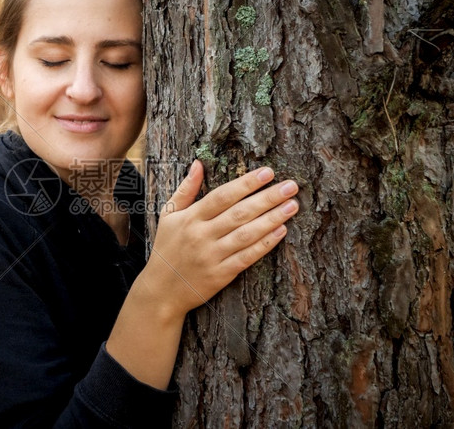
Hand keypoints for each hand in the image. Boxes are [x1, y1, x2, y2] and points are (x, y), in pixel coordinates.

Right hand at [139, 160, 298, 319]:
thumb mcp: (169, 216)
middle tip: (290, 186)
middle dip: (267, 198)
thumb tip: (198, 163)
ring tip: (292, 206)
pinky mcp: (221, 275)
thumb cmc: (167, 249)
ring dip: (272, 219)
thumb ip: (185, 189)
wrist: (161, 290)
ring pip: (246, 234)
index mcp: (190, 218)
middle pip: (239, 213)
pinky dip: (265, 244)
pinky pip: (247, 257)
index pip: (222, 196)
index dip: (246, 184)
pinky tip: (280, 232)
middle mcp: (202, 236)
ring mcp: (212, 256)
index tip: (268, 172)